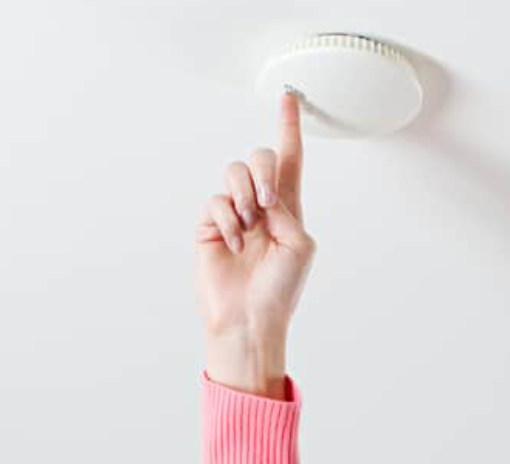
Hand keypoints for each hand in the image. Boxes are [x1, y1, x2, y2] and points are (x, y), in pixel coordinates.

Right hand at [194, 87, 318, 344]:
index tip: (289, 97)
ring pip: (235, 173)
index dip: (290, 127)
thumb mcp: (300, 245)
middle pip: (260, 158)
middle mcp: (260, 206)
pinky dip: (226, 219)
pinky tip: (233, 242)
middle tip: (266, 204)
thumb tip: (262, 191)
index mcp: (288, 209)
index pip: (290, 159)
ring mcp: (233, 215)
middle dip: (263, 172)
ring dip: (245, 195)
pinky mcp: (209, 227)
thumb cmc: (280, 290)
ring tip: (249, 225)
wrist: (250, 319)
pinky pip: (215, 201)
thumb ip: (287, 208)